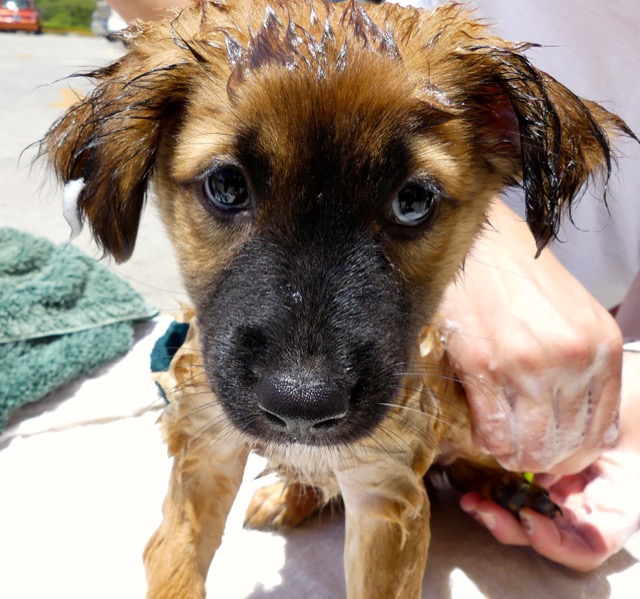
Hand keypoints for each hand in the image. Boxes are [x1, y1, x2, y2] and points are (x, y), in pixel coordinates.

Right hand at [440, 200, 621, 473]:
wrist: (480, 243)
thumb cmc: (523, 276)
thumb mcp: (577, 316)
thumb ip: (586, 368)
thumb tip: (580, 426)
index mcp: (600, 346)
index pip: (599, 429)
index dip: (576, 454)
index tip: (557, 456)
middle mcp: (570, 359)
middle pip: (564, 442)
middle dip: (545, 460)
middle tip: (526, 459)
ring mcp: (526, 364)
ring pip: (528, 441)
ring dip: (515, 455)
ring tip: (503, 450)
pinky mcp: (483, 364)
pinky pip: (492, 427)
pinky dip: (489, 441)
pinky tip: (483, 436)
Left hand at [459, 352, 639, 570]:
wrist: (610, 376)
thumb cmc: (625, 397)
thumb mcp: (611, 420)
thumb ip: (586, 442)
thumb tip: (545, 461)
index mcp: (617, 503)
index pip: (588, 545)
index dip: (557, 543)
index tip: (528, 519)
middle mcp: (586, 504)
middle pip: (547, 535)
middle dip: (512, 528)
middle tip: (484, 509)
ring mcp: (560, 490)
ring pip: (525, 516)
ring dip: (495, 513)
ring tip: (471, 500)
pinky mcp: (537, 472)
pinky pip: (513, 491)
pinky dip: (494, 491)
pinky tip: (474, 483)